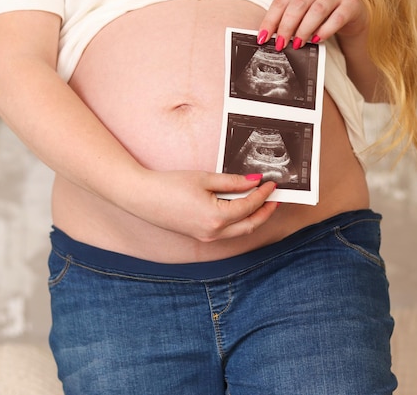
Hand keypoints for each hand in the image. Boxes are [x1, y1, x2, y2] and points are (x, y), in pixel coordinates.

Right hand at [128, 170, 278, 241]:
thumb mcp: (204, 179)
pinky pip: (226, 231)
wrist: (142, 197)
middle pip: (250, 225)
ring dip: (253, 218)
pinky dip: (238, 221)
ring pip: (239, 231)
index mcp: (216, 218)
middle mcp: (213, 232)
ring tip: (261, 202)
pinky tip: (239, 207)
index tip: (271, 184)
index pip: (249, 206)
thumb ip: (232, 182)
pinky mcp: (200, 235)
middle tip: (274, 198)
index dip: (263, 194)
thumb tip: (254, 182)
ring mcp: (206, 236)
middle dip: (265, 212)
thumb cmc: (169, 186)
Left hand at [257, 0, 367, 49]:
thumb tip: (270, 38)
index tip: (263, 38)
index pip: (281, 1)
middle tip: (281, 44)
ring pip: (316, 10)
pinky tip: (317, 39)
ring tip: (298, 44)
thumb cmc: (322, 15)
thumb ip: (287, 20)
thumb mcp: (302, 14)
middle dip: (286, 27)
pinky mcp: (351, 4)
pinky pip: (337, 18)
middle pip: (298, 4)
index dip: (270, 20)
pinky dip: (325, 31)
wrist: (351, 14)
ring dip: (304, 30)